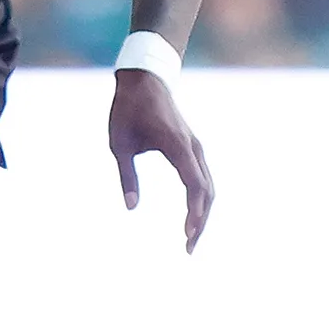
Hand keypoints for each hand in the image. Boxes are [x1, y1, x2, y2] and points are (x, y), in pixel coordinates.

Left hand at [108, 67, 212, 251]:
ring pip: (209, 187)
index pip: (193, 185)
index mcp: (176, 144)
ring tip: (190, 238)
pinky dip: (202, 200)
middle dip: (200, 222)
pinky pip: (204, 179)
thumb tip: (130, 207)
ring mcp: (196, 147)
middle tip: (188, 248)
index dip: (194, 211)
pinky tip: (193, 217)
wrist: (145, 79)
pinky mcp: (193, 149)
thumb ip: (126, 175)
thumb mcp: (119, 143)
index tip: (188, 234)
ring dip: (203, 213)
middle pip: (207, 191)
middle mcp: (192, 147)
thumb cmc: (127, 110)